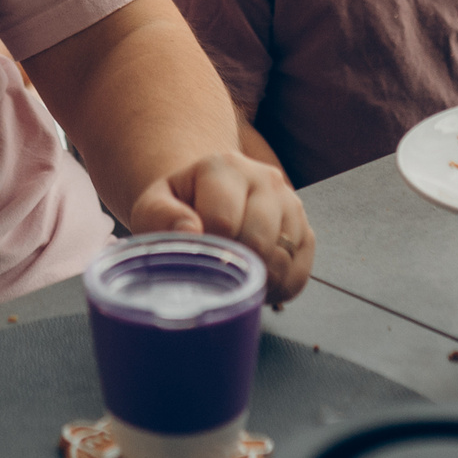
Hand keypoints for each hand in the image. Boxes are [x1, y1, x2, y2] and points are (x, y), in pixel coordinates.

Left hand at [126, 151, 313, 301]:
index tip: (194, 261)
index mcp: (224, 166)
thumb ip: (161, 216)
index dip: (207, 251)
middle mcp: (265, 178)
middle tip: (214, 276)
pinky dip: (278, 290)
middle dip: (234, 268)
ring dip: (257, 282)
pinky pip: (300, 273)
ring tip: (233, 279)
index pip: (223, 221)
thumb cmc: (176, 208)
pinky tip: (255, 284)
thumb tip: (191, 231)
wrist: (203, 200)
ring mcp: (290, 204)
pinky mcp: (305, 231)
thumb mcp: (152, 206)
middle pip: (259, 241)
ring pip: (282, 259)